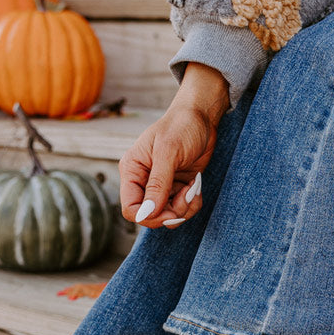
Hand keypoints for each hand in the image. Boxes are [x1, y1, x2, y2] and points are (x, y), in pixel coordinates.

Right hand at [119, 63, 229, 227]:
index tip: (170, 211)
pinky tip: (196, 184)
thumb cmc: (181, 126)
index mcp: (132, 171)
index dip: (150, 217)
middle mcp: (143, 181)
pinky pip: (182, 209)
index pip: (131, 209)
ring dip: (185, 207)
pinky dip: (192, 202)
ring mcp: (160, 187)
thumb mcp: (168, 153)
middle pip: (151, 217)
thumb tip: (147, 213)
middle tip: (187, 194)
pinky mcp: (176, 188)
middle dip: (172, 212)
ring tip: (193, 186)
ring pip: (168, 216)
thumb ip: (157, 185)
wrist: (202, 117)